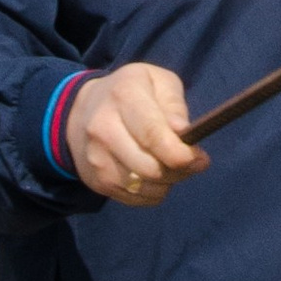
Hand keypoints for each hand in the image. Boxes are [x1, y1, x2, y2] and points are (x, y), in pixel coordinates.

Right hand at [66, 63, 206, 207]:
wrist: (81, 111)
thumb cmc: (131, 92)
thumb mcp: (158, 81)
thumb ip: (174, 105)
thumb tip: (184, 132)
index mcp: (123, 97)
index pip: (152, 134)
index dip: (178, 153)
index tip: (199, 158)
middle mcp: (103, 128)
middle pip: (149, 168)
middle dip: (179, 170)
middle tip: (192, 161)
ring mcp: (96, 158)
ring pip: (144, 187)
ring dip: (167, 182)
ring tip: (171, 165)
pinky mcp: (97, 181)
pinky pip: (136, 198)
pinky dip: (153, 192)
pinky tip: (154, 174)